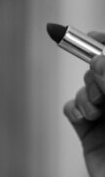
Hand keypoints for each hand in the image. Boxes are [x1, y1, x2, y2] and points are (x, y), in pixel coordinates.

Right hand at [64, 33, 104, 176]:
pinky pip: (74, 111)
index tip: (92, 38)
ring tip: (95, 112)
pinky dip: (74, 110)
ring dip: (86, 94)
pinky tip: (82, 119)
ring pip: (88, 88)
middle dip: (97, 73)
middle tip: (103, 90)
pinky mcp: (92, 138)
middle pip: (102, 70)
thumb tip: (100, 60)